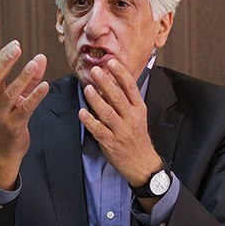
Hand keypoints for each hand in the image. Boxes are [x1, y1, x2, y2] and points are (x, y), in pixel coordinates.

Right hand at [0, 40, 48, 188]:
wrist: (5, 150)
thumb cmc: (11, 119)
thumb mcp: (18, 97)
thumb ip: (31, 78)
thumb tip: (41, 57)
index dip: (3, 56)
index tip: (15, 44)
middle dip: (6, 62)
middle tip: (16, 48)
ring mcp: (2, 115)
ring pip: (11, 93)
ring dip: (23, 77)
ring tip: (33, 63)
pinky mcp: (14, 125)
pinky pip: (26, 108)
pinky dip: (35, 96)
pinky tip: (45, 86)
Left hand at [79, 59, 162, 187]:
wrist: (142, 163)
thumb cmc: (137, 137)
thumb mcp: (138, 116)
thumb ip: (127, 100)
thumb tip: (111, 81)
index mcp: (139, 108)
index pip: (130, 87)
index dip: (120, 73)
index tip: (111, 62)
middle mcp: (131, 118)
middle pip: (118, 97)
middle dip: (106, 82)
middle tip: (95, 71)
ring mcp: (121, 131)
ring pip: (108, 112)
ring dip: (96, 99)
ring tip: (87, 88)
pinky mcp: (111, 143)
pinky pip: (99, 130)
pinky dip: (90, 121)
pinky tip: (82, 112)